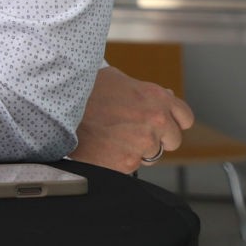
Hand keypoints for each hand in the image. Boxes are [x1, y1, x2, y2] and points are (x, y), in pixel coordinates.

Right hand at [68, 65, 194, 173]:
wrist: (59, 109)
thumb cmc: (84, 91)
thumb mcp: (117, 79)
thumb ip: (144, 91)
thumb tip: (164, 96)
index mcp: (157, 98)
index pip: (185, 117)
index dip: (174, 122)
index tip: (165, 125)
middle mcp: (156, 121)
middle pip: (173, 141)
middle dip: (157, 138)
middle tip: (134, 133)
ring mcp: (143, 143)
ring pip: (151, 156)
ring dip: (137, 150)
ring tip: (113, 138)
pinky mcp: (128, 163)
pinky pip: (132, 166)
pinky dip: (119, 160)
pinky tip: (104, 147)